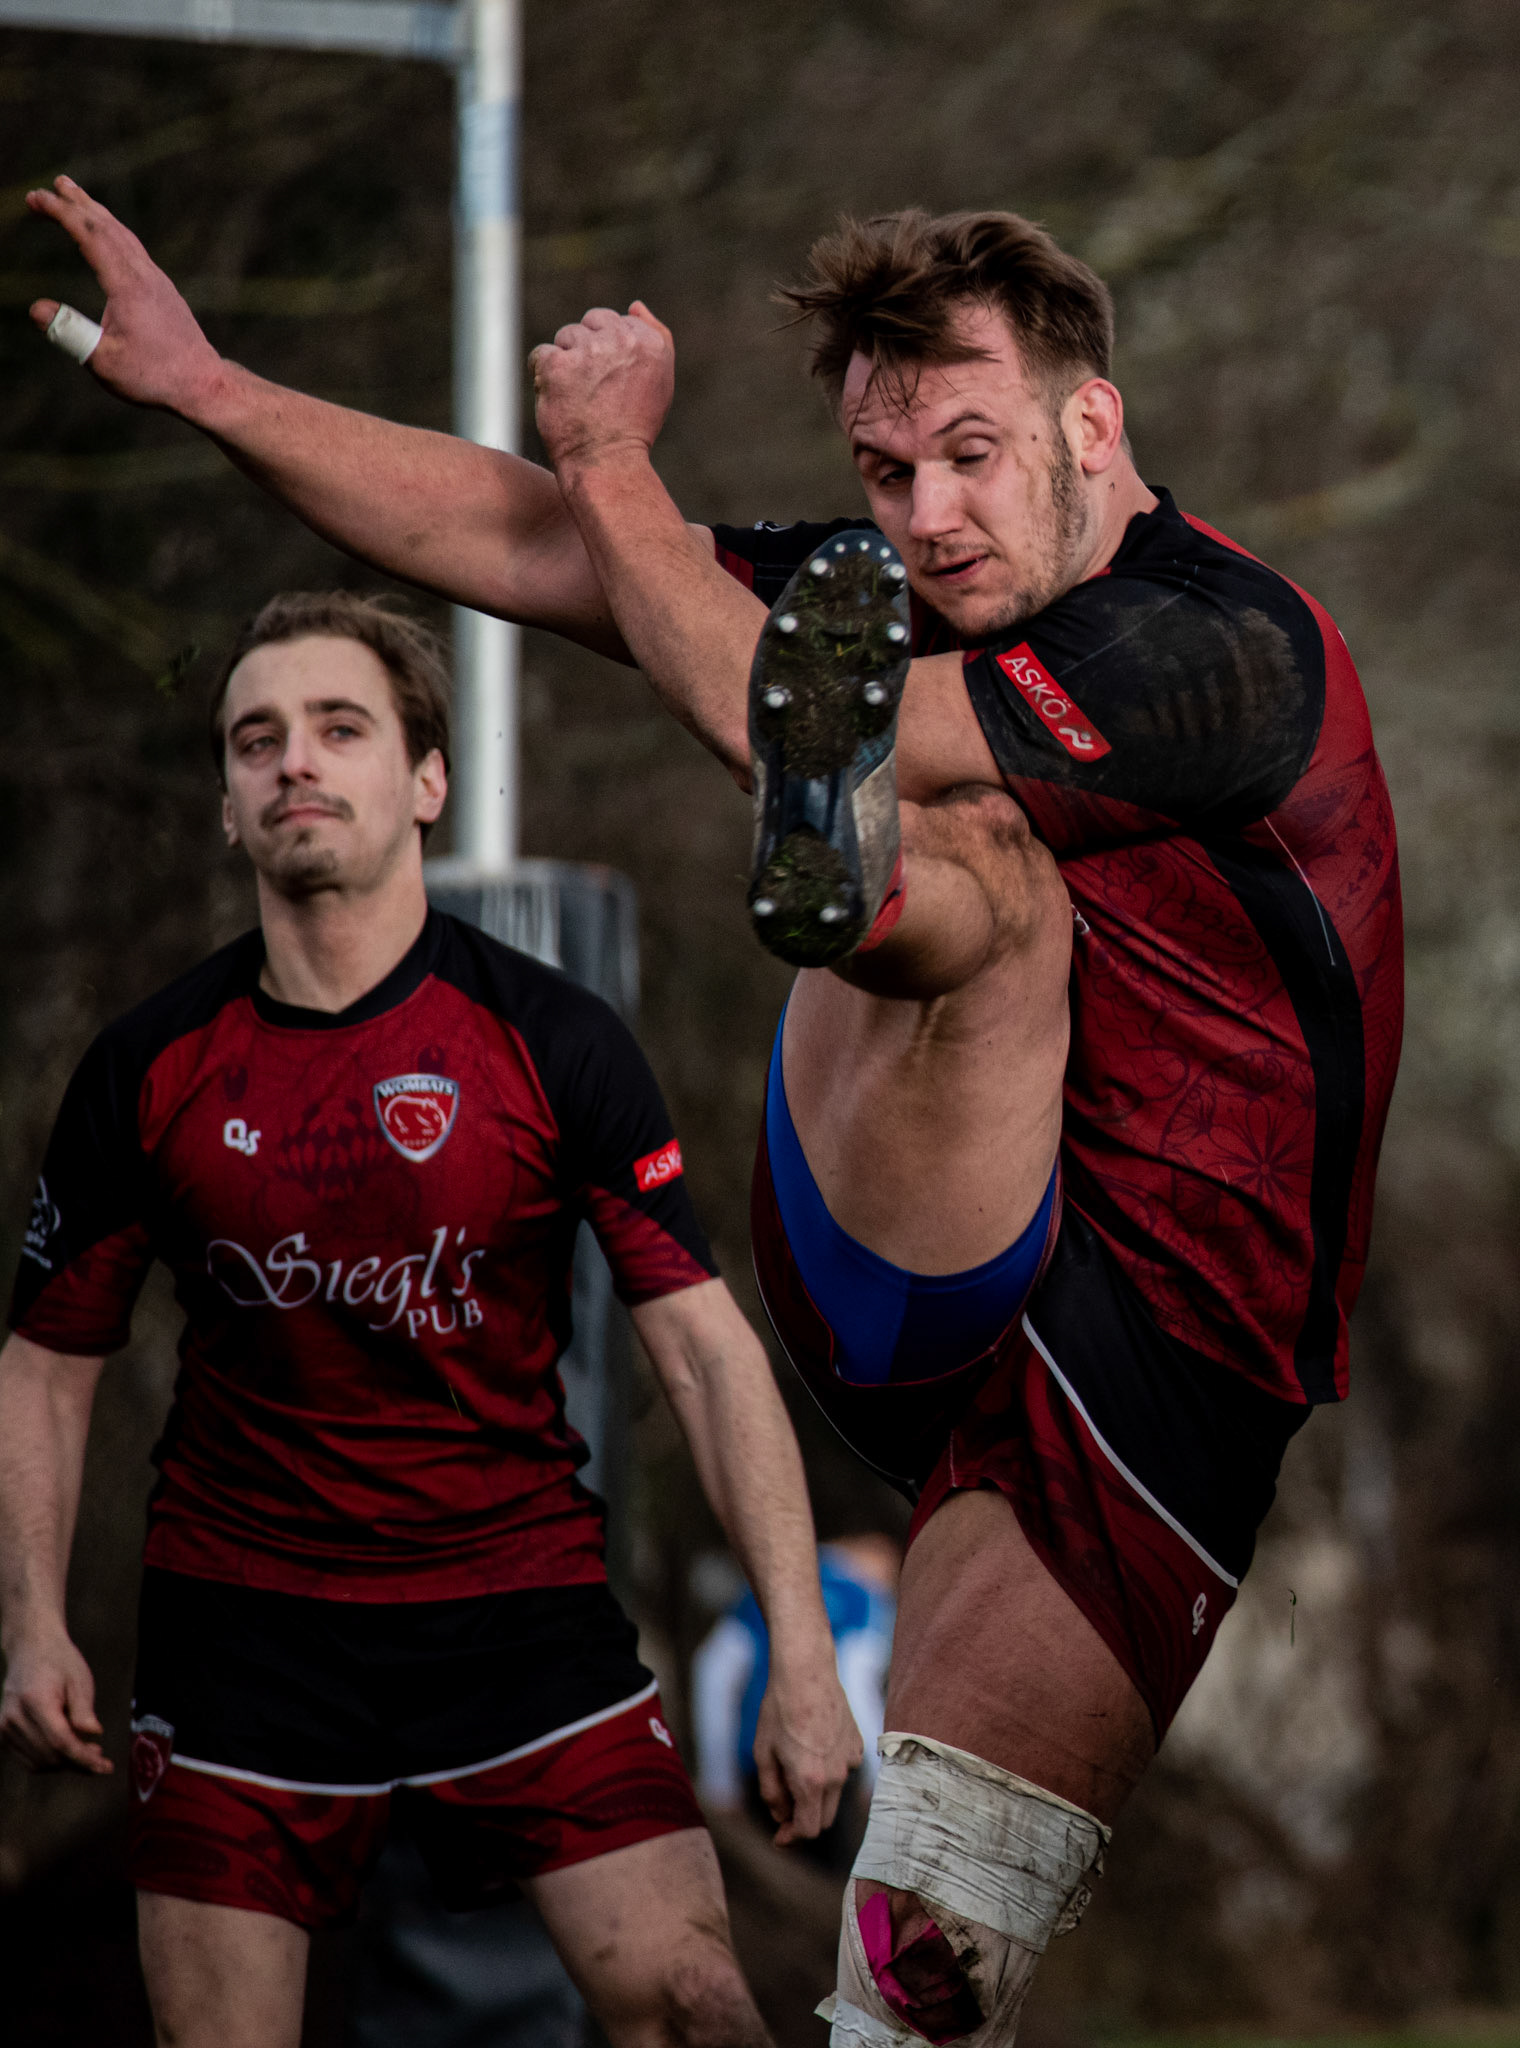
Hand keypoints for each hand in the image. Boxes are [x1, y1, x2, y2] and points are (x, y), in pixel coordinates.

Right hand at [0, 1624, 112, 1774]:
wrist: (30, 1649)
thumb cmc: (59, 1661)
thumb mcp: (79, 1679)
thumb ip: (84, 1710)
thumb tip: (94, 1734)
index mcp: (36, 1701)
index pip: (61, 1742)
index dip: (84, 1759)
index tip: (106, 1767)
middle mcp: (15, 1718)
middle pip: (50, 1756)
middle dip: (78, 1762)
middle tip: (100, 1756)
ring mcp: (5, 1728)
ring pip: (38, 1763)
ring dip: (64, 1764)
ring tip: (86, 1751)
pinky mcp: (2, 1734)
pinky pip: (27, 1760)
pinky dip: (48, 1761)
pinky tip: (66, 1751)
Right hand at [24, 176, 224, 415]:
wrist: (203, 384)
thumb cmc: (154, 377)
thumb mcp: (105, 362)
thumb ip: (71, 335)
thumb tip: (36, 309)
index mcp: (128, 286)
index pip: (91, 236)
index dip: (62, 213)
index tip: (37, 197)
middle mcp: (144, 275)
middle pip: (108, 226)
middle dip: (77, 203)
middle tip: (53, 185)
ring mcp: (156, 280)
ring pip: (123, 234)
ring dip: (97, 213)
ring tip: (76, 197)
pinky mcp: (162, 290)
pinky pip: (133, 248)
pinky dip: (113, 231)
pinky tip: (107, 235)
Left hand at [530, 300, 673, 474]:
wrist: (609, 464)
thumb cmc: (634, 427)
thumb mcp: (661, 381)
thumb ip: (655, 338)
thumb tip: (635, 305)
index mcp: (649, 342)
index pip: (616, 322)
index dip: (609, 352)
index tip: (612, 383)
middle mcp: (622, 340)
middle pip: (590, 323)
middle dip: (586, 350)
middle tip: (592, 390)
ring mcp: (588, 351)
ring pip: (565, 337)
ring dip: (565, 364)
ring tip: (576, 398)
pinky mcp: (557, 365)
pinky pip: (541, 355)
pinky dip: (543, 377)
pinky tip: (557, 400)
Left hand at [753, 1651, 863, 1846]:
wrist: (806, 1671)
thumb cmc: (779, 1710)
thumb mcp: (763, 1753)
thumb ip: (772, 1792)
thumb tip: (781, 1816)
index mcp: (811, 1781)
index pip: (809, 1830)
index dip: (792, 1838)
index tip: (779, 1837)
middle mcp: (836, 1775)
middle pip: (825, 1818)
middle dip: (803, 1819)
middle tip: (782, 1807)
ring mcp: (850, 1759)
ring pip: (834, 1793)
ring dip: (816, 1792)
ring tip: (794, 1762)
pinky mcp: (858, 1743)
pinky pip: (843, 1769)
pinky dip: (828, 1769)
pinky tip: (812, 1745)